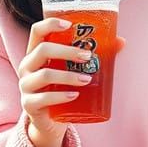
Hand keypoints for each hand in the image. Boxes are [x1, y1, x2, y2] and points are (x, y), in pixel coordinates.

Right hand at [19, 17, 125, 138]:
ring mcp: (26, 86)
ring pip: (45, 75)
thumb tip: (121, 42)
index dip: (51, 24)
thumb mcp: (73, 71)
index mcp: (36, 53)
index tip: (70, 25)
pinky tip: (75, 95)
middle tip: (87, 56)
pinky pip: (43, 98)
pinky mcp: (29, 105)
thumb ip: (92, 56)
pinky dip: (61, 96)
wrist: (49, 122)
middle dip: (67, 51)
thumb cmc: (62, 89)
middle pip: (43, 50)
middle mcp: (27, 66)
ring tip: (87, 79)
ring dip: (68, 76)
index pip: (37, 31)